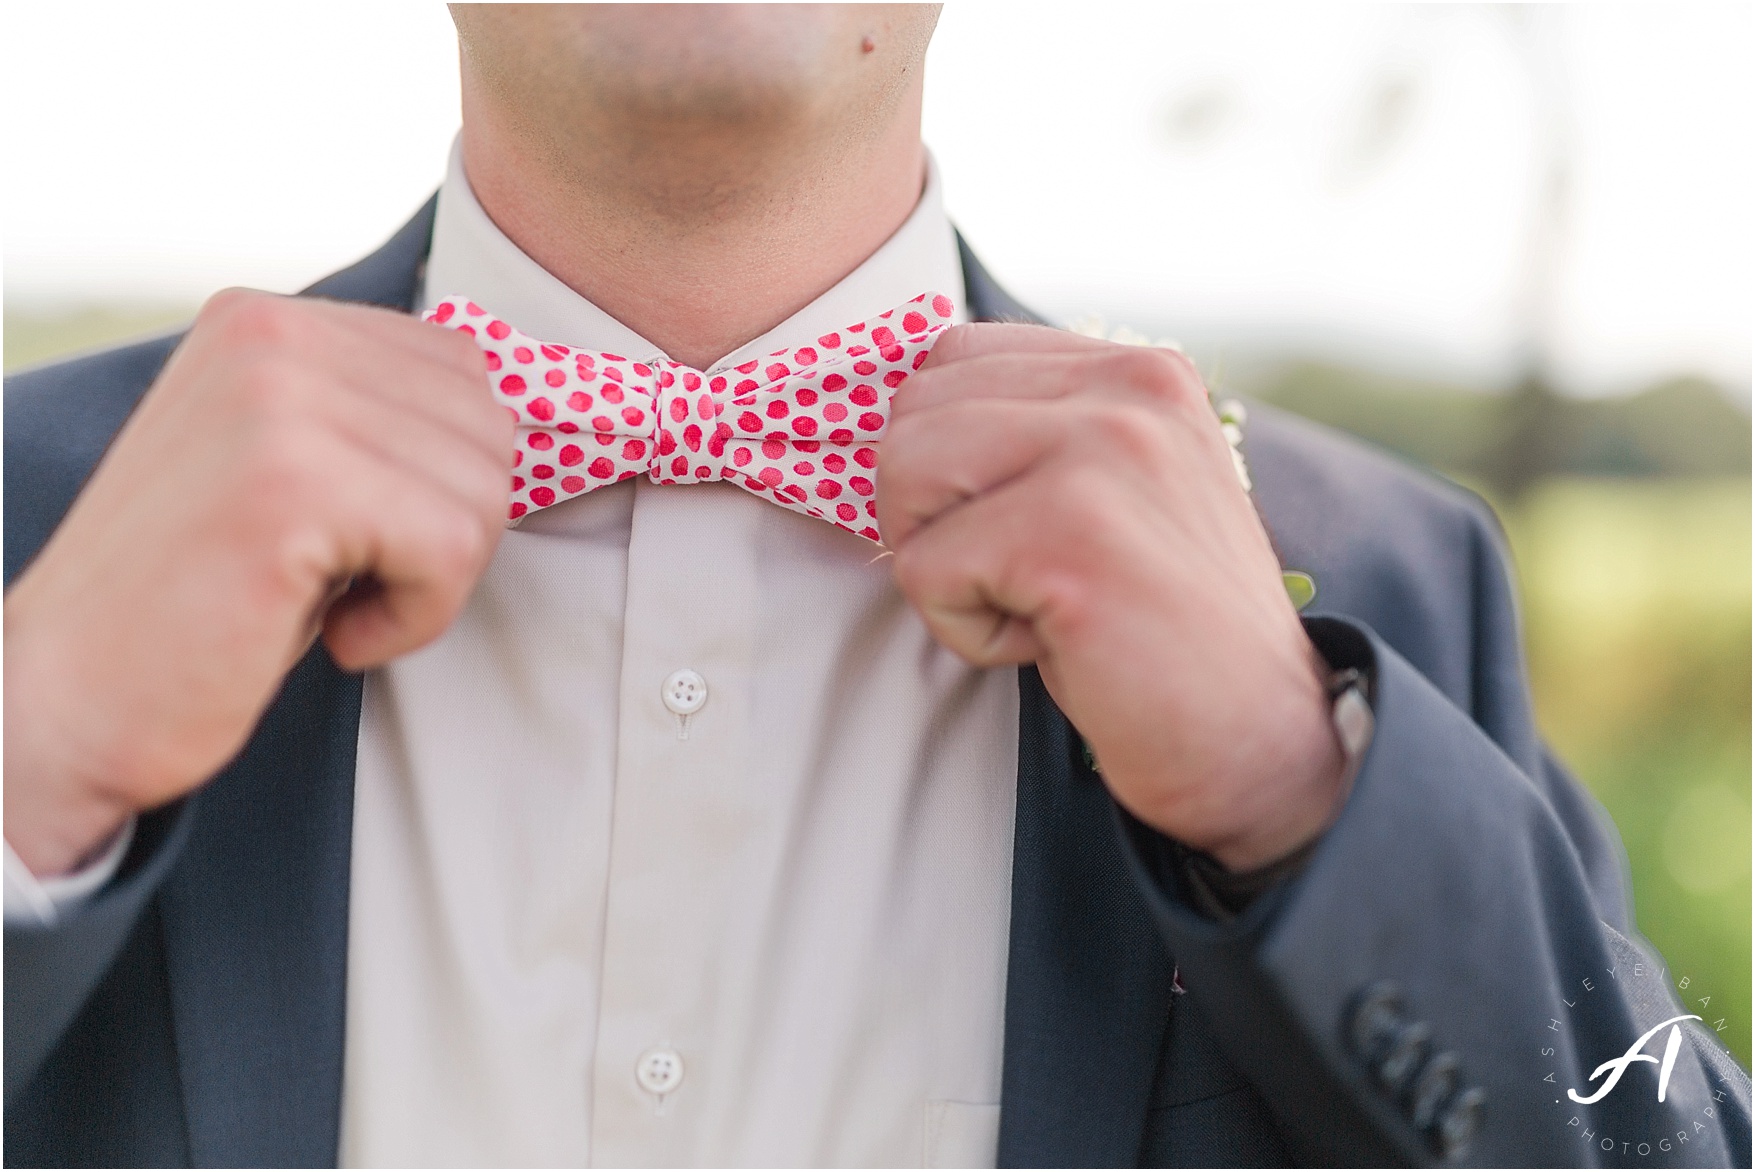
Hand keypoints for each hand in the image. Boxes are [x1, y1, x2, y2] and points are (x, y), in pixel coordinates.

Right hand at [4, 291, 511, 876]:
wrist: (67, 701)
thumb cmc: (199, 600)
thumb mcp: (288, 468)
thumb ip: (373, 415)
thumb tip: (516, 415)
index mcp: (269, 318)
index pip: (464, 370)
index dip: (447, 477)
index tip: (364, 535)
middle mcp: (271, 333)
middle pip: (488, 426)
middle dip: (450, 529)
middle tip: (355, 581)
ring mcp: (277, 400)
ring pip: (481, 490)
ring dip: (432, 581)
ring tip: (334, 603)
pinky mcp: (290, 485)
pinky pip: (451, 548)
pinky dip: (415, 618)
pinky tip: (337, 635)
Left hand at [878, 324, 1344, 871]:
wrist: (1258, 742)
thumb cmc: (1164, 632)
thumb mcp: (1116, 494)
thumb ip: (1038, 434)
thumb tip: (896, 423)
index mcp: (1138, 371)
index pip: (953, 359)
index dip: (942, 457)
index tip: (1008, 529)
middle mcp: (1127, 389)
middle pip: (914, 408)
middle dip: (928, 510)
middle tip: (1014, 578)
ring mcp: (1102, 452)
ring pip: (902, 471)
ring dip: (941, 562)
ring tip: (1031, 603)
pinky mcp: (1068, 533)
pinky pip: (924, 568)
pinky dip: (966, 630)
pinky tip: (1050, 644)